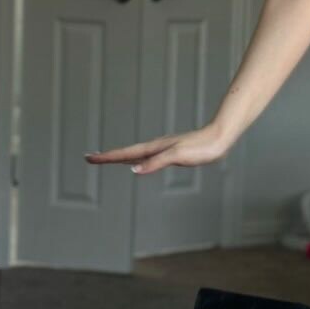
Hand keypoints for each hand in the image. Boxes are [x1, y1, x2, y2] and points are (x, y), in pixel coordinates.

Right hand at [84, 124, 228, 174]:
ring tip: (107, 159)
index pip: (125, 154)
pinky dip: (136, 159)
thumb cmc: (201, 147)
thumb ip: (156, 162)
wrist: (220, 138)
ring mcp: (163, 149)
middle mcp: (156, 147)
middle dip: (107, 156)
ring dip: (119, 157)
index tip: (90, 157)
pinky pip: (147, 156)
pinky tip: (138, 162)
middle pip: (125, 153)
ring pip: (135, 154)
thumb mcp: (178, 156)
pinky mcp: (171, 152)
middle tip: (89, 158)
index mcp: (155, 148)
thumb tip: (134, 170)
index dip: (107, 157)